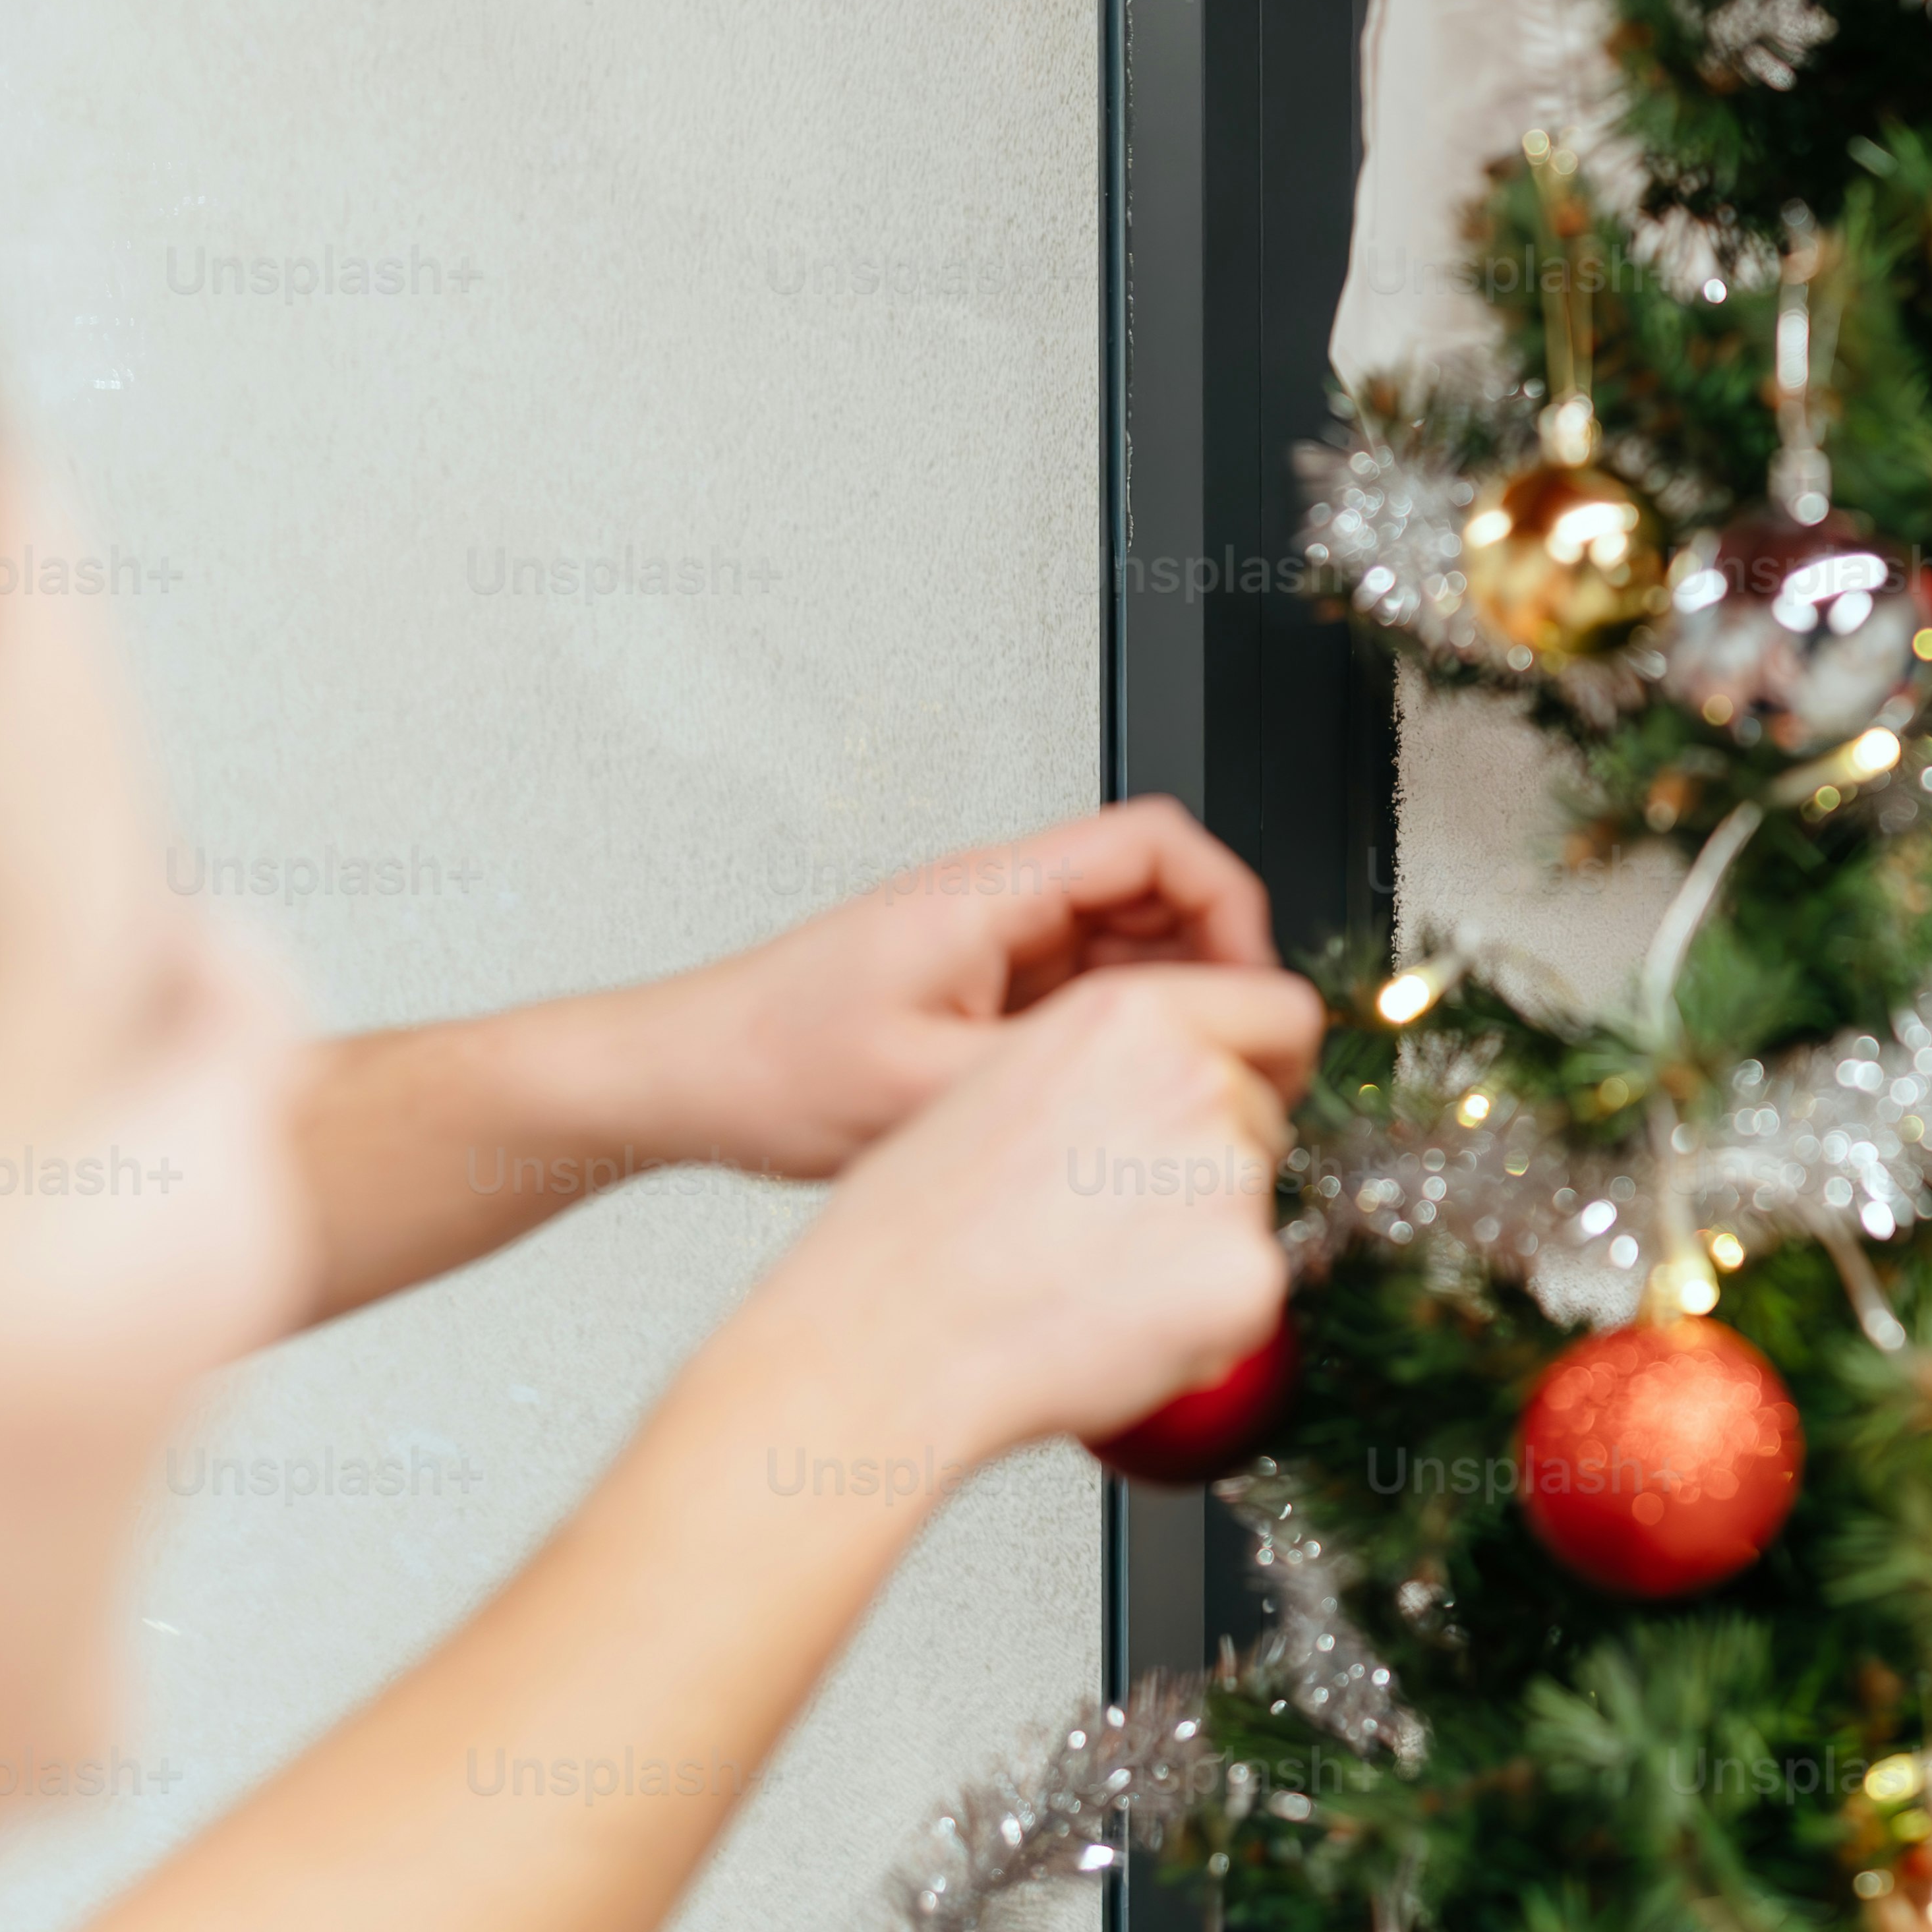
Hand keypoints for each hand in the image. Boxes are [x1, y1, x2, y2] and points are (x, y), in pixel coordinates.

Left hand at [634, 796, 1274, 1183]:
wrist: (681, 1079)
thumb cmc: (770, 1069)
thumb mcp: (935, 1084)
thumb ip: (1066, 1065)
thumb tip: (1177, 1063)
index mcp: (993, 892)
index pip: (1159, 841)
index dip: (1231, 905)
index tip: (1250, 986)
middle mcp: (998, 899)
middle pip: (1158, 889)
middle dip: (1211, 965)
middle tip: (1224, 1049)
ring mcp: (989, 939)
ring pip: (1125, 942)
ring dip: (1163, 1003)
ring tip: (1168, 1078)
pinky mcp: (977, 981)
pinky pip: (1080, 986)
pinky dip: (1113, 1031)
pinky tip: (1104, 1090)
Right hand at [735, 962, 1320, 1466]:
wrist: (885, 1342)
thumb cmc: (915, 1232)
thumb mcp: (1006, 1082)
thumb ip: (1120, 1065)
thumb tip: (1186, 1075)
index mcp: (1133, 1017)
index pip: (1281, 1010)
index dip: (1269, 1058)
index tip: (1262, 1085)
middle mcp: (1196, 1081)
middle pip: (1266, 1115)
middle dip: (1215, 1161)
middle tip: (1113, 1216)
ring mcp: (1229, 1178)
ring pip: (1258, 1205)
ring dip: (1203, 1240)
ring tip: (1090, 1271)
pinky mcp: (1248, 1275)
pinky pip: (1254, 1293)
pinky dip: (1206, 1317)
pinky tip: (1113, 1319)